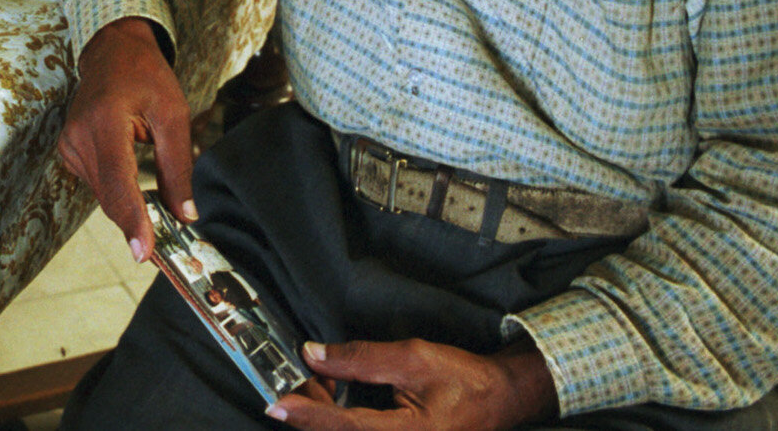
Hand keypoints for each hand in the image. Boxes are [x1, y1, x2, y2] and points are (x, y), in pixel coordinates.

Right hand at [55, 16, 195, 260]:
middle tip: (163, 248)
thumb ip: (178, 167)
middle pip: (109, 195)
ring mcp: (68, 143)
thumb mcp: (173, 115)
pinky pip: (96, 184)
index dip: (132, 220)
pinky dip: (116, 191)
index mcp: (105, 121)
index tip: (144, 251)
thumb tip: (185, 216)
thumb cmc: (146, 76)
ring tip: (154, 212)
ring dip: (128, 207)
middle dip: (135, 223)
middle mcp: (78, 135)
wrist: (112, 50)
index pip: (118, 181)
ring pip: (103, 194)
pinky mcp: (68, 150)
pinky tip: (131, 177)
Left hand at [266, 337, 557, 430]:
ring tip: (322, 383)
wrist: (500, 399)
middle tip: (307, 375)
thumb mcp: (413, 358)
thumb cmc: (464, 379)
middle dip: (313, 409)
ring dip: (325, 415)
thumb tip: (314, 354)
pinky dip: (339, 420)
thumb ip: (362, 357)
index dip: (308, 414)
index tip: (277, 403)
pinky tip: (336, 400)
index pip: (345, 426)